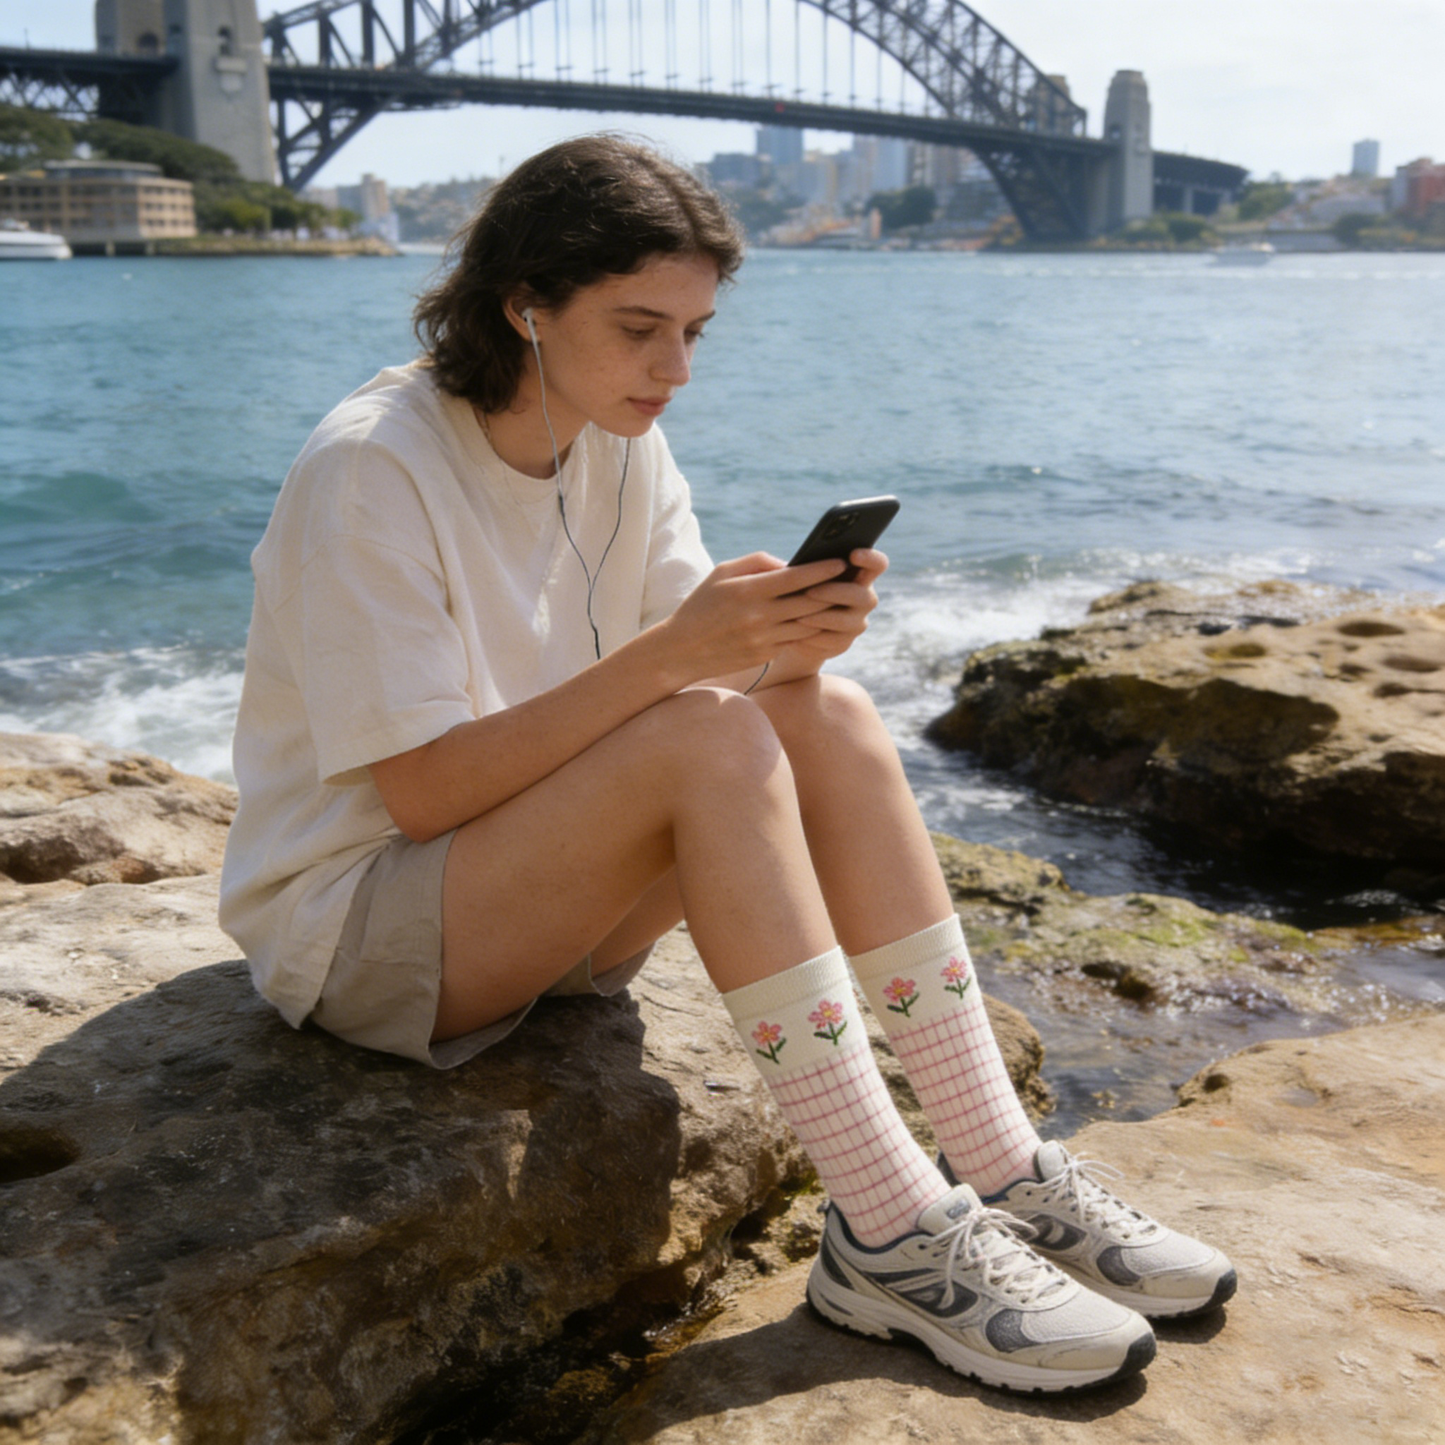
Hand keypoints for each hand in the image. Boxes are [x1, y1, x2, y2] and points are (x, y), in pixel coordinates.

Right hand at [657, 551, 846, 684]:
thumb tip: (791, 564)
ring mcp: (763, 639)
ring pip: (807, 625)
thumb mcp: (723, 572)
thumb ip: (758, 562)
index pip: (796, 578)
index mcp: (748, 591)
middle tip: (851, 581)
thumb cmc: (702, 603)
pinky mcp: (765, 655)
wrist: (682, 650)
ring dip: (825, 614)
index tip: (841, 562)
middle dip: (832, 591)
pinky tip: (819, 621)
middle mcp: (758, 616)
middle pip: (809, 603)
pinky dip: (808, 630)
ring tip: (840, 601)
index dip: (822, 570)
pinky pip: (795, 640)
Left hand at [771, 547, 886, 674]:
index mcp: (859, 574)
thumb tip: (796, 562)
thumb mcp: (802, 573)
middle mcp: (864, 598)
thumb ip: (807, 565)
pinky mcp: (844, 643)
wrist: (792, 625)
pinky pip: (832, 641)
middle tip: (808, 591)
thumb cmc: (798, 588)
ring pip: (846, 622)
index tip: (853, 554)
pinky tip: (795, 635)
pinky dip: (813, 637)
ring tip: (797, 616)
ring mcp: (857, 623)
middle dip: (834, 593)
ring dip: (820, 617)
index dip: (871, 558)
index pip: (877, 564)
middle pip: (863, 596)